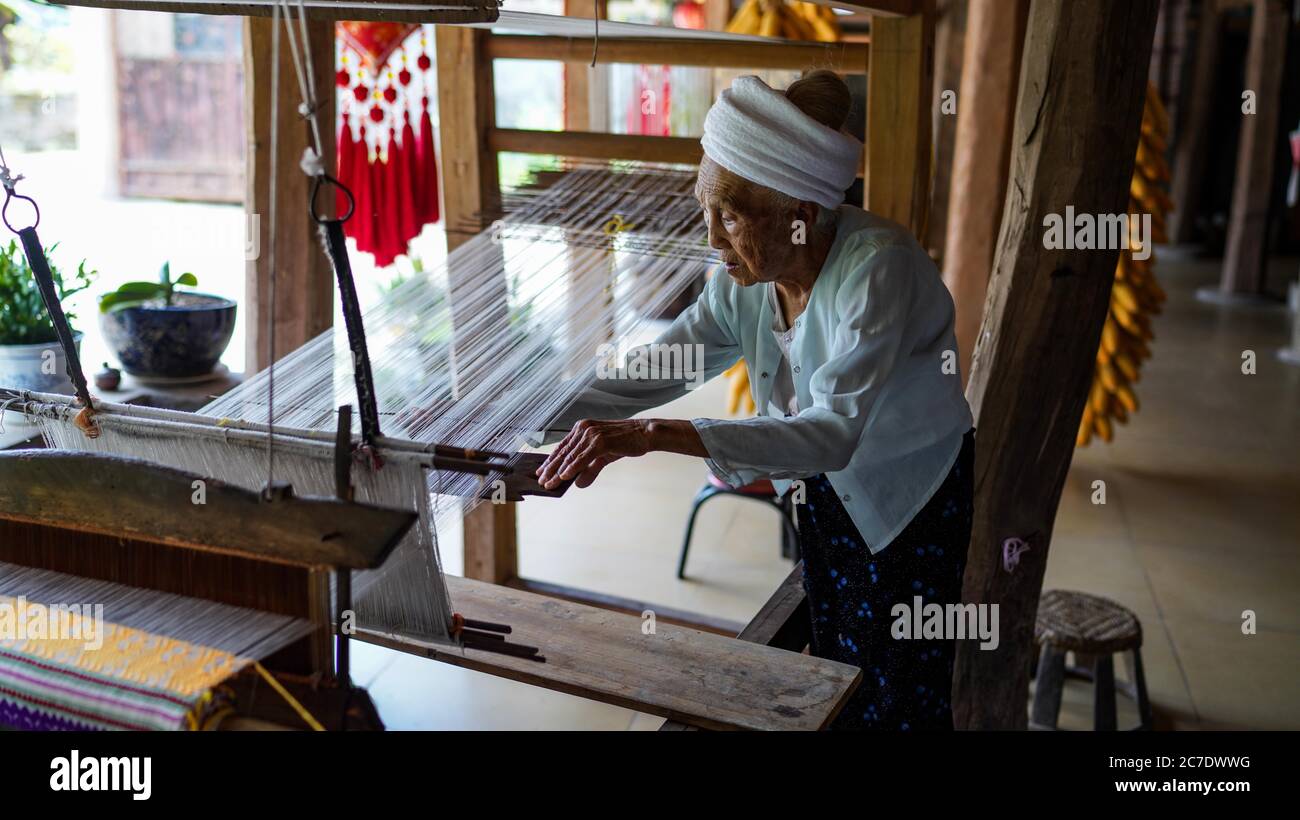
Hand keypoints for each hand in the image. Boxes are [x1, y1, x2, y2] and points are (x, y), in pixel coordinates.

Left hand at [536, 419, 652, 489]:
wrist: (644, 434)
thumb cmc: (624, 442)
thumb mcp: (603, 457)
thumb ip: (589, 470)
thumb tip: (578, 484)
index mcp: (582, 429)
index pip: (563, 447)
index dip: (551, 460)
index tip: (541, 472)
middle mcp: (584, 429)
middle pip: (563, 452)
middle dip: (551, 469)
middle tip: (542, 482)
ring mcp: (592, 434)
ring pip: (571, 456)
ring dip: (558, 472)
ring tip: (550, 483)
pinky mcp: (601, 441)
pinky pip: (583, 457)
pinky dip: (573, 468)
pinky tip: (564, 476)